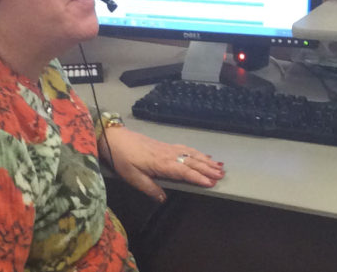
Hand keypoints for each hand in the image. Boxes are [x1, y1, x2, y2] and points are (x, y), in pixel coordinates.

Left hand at [98, 126, 224, 201]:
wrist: (115, 138)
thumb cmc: (122, 158)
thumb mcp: (132, 177)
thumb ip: (149, 188)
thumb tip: (164, 199)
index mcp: (162, 164)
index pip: (184, 171)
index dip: (198, 177)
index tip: (211, 183)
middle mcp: (168, 155)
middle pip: (192, 162)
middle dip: (208, 169)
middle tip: (221, 175)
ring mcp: (168, 149)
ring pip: (192, 154)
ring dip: (206, 160)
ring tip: (219, 166)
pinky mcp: (166, 146)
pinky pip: (186, 149)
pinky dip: (198, 152)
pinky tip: (204, 155)